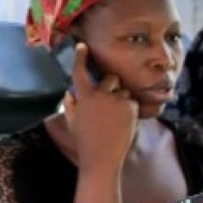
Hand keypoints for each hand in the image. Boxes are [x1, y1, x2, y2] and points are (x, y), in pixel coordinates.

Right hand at [63, 43, 136, 171]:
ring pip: (123, 91)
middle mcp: (100, 94)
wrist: (102, 157)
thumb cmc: (84, 141)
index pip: (80, 72)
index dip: (81, 58)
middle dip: (111, 85)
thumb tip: (70, 94)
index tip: (83, 46)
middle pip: (111, 78)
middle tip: (109, 101)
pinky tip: (123, 123)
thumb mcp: (72, 123)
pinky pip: (132, 102)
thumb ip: (71, 106)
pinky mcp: (130, 107)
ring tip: (115, 118)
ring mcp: (116, 100)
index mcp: (83, 96)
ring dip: (121, 99)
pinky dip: (129, 110)